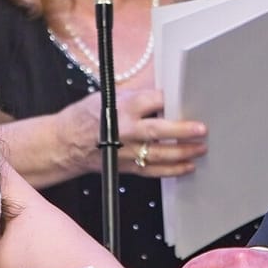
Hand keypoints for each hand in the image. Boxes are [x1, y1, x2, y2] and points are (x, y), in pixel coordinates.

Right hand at [56, 86, 206, 177]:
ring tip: (201, 148)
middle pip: (158, 130)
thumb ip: (136, 97)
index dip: (170, 100)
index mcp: (120, 108)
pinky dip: (172, 170)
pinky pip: (154, 171)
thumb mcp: (108, 97)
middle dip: (182, 130)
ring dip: (183, 152)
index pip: (152, 100)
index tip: (185, 97)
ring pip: (160, 154)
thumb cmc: (86, 116)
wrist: (66, 144)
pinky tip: (188, 166)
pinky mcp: (128, 167)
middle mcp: (124, 131)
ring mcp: (126, 152)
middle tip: (202, 129)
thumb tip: (162, 96)